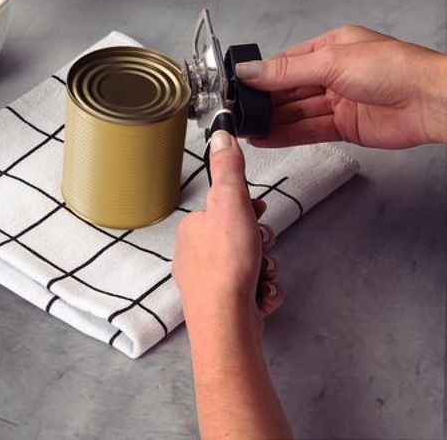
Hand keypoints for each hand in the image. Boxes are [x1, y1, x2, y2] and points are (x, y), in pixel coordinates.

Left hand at [172, 130, 290, 438]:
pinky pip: (250, 291)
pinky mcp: (219, 305)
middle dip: (262, 247)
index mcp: (192, 228)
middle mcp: (193, 254)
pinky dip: (263, 293)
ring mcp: (205, 281)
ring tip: (262, 278)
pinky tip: (261, 297)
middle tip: (261, 252)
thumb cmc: (226, 266)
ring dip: (266, 271)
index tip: (258, 217)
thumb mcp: (231, 205)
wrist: (225, 321)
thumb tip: (221, 137)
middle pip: (241, 238)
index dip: (250, 213)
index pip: (227, 209)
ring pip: (250, 266)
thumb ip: (229, 171)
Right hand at [235, 24, 446, 148]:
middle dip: (265, 102)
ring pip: (296, 112)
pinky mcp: (344, 126)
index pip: (286, 63)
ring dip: (272, 121)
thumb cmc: (397, 70)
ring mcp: (338, 101)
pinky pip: (307, 130)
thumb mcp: (331, 61)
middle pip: (289, 90)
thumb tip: (251, 71)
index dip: (261, 76)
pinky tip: (266, 138)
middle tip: (239, 112)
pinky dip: (286, 135)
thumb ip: (286, 71)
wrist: (431, 103)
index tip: (239, 88)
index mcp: (331, 47)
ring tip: (246, 129)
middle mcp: (334, 74)